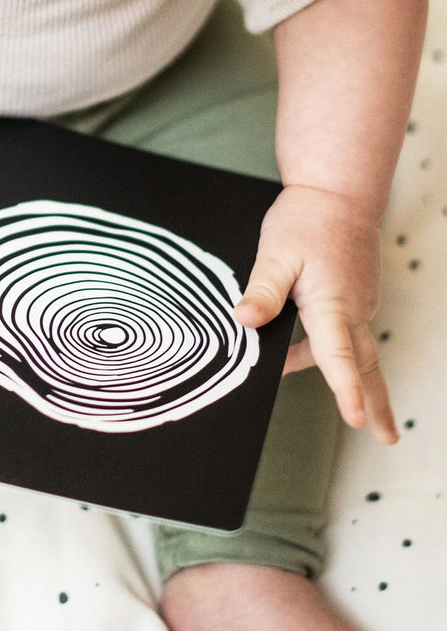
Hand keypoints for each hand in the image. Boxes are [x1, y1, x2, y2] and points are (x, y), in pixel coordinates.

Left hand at [232, 185, 397, 444]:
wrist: (339, 193)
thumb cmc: (306, 221)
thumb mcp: (275, 254)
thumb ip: (263, 291)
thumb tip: (245, 320)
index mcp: (332, 303)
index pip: (339, 355)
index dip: (346, 389)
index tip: (355, 419)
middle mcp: (354, 309)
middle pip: (367, 365)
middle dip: (374, 402)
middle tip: (385, 437)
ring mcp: (360, 304)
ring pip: (354, 350)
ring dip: (344, 375)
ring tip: (306, 382)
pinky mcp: (358, 298)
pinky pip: (347, 334)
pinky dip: (332, 349)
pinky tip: (300, 349)